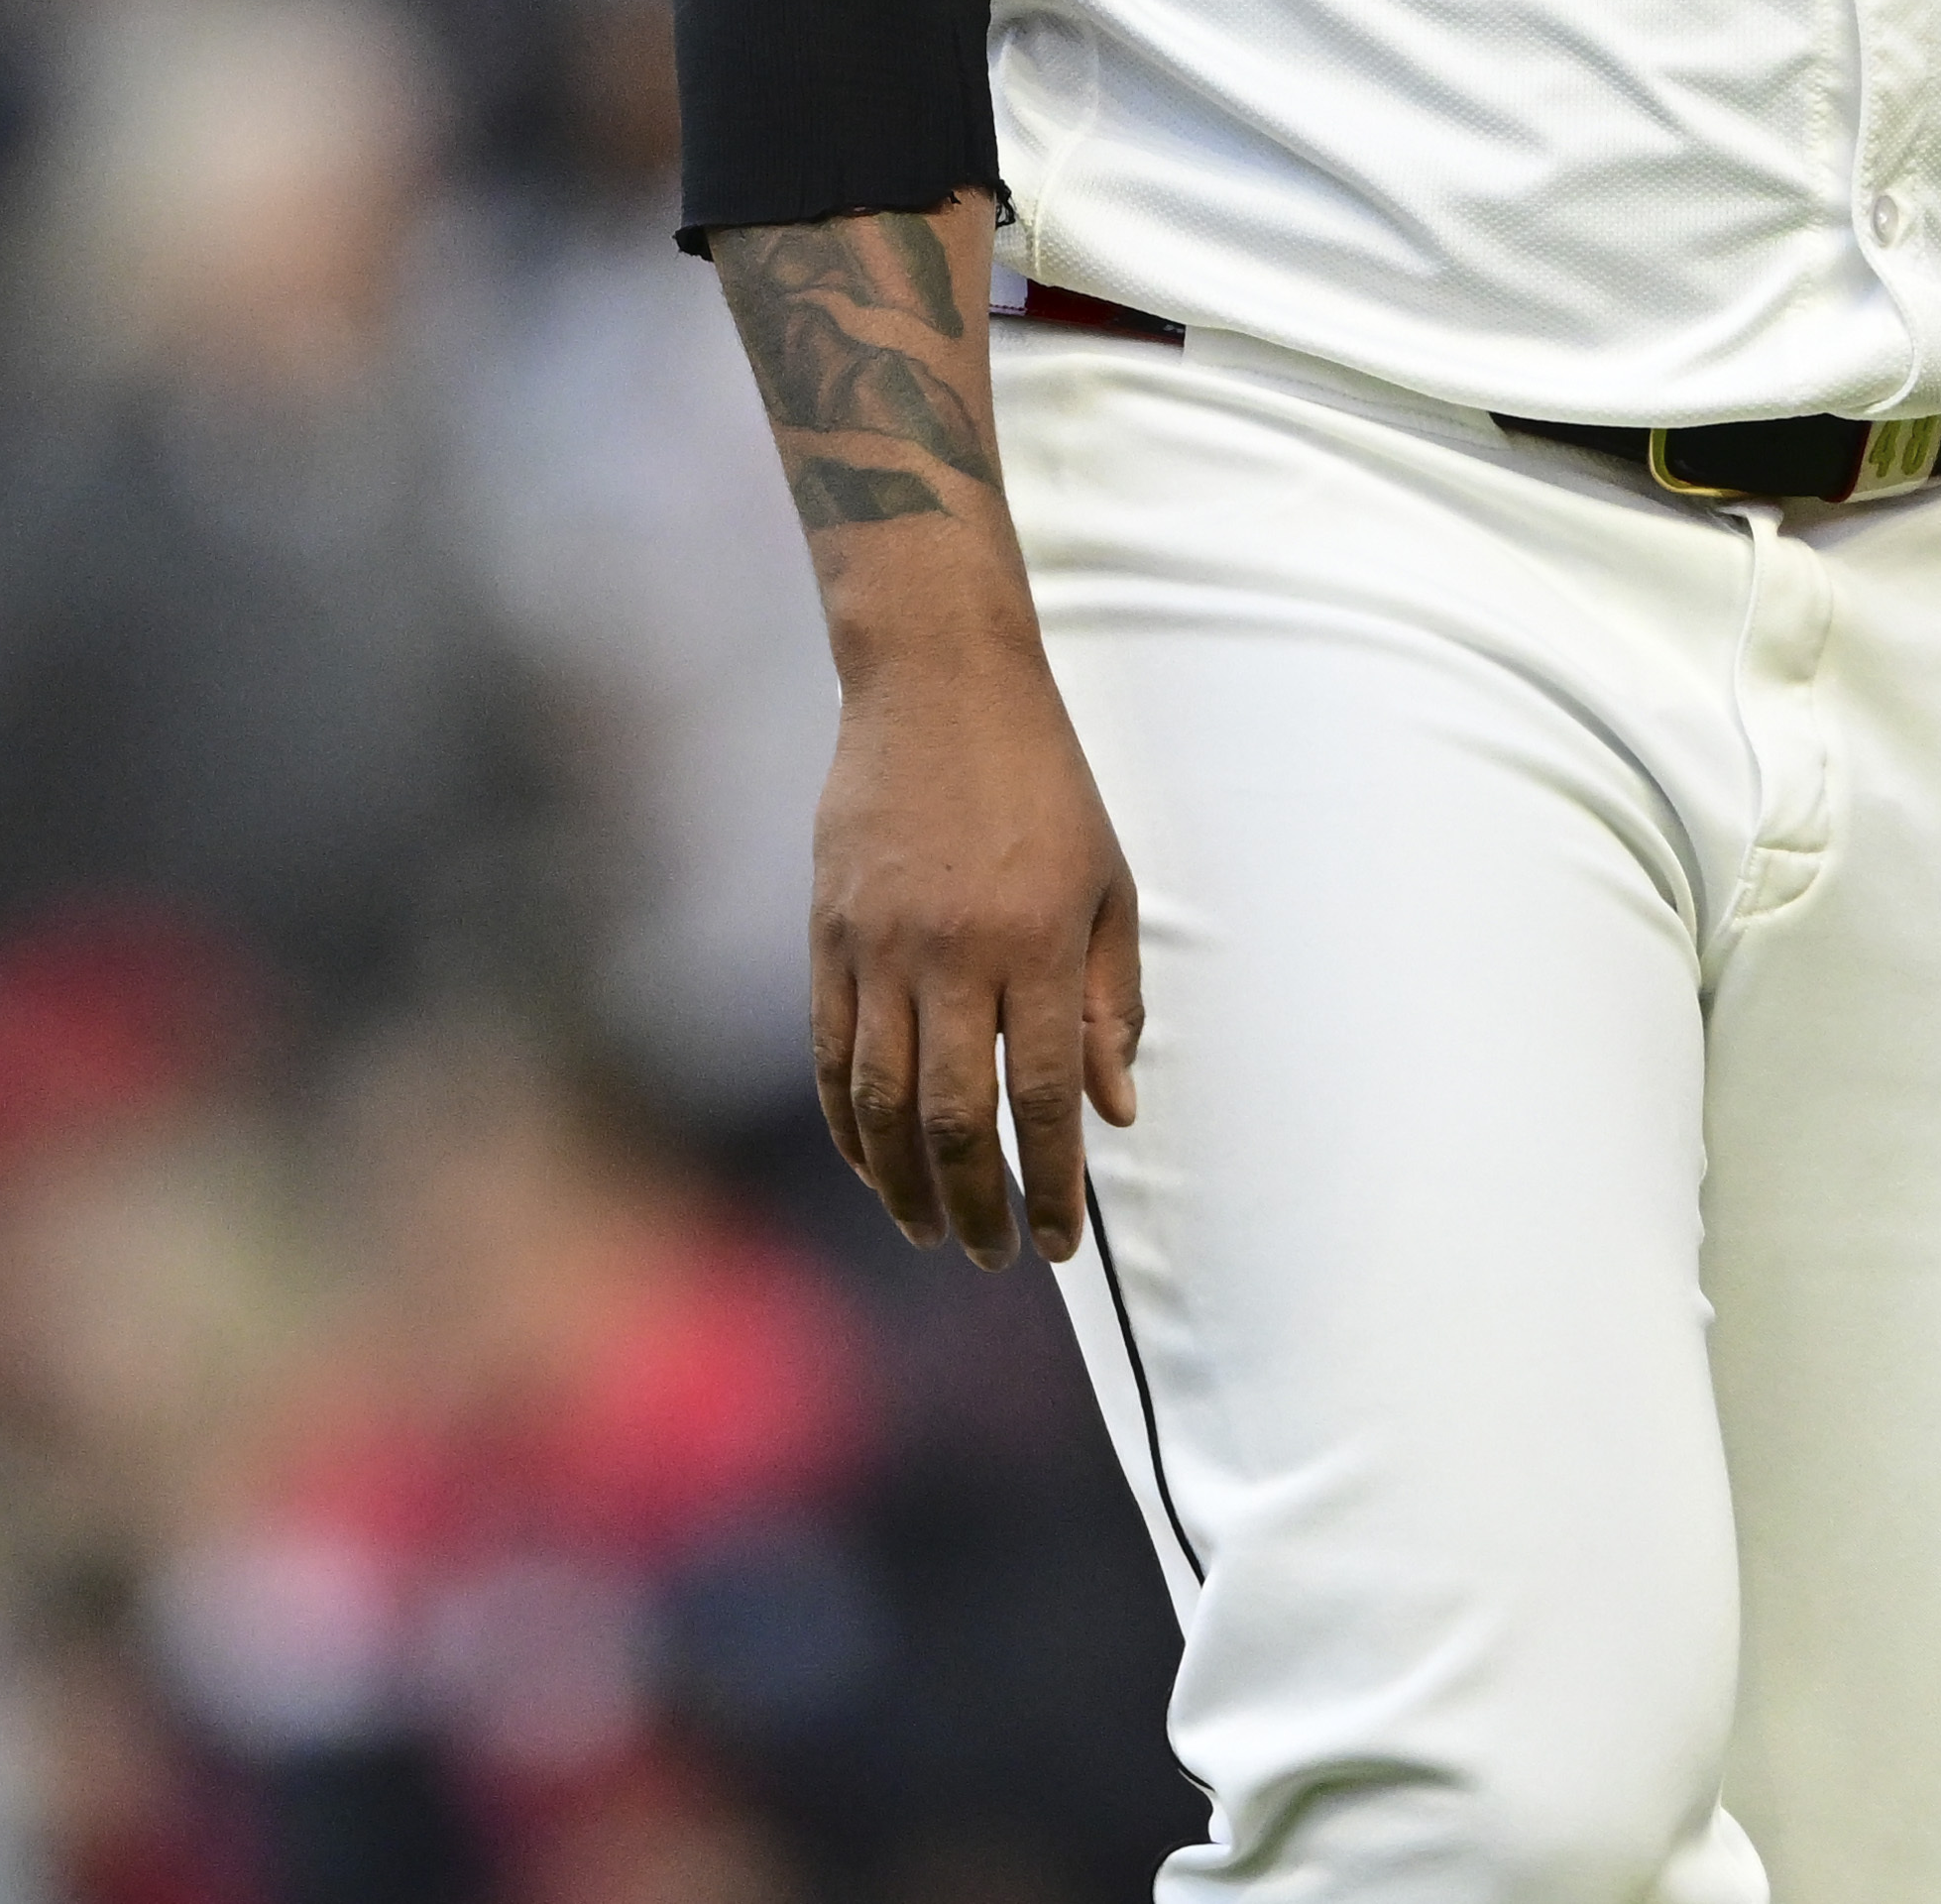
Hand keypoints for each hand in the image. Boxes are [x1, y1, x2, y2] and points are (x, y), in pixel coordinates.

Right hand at [808, 556, 1142, 1264]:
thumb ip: (1112, 1004)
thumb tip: (1113, 1113)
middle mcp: (955, 953)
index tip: (1058, 1241)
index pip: (1045, 1096)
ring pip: (881, 1101)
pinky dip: (849, 1122)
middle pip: (954, 1118)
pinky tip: (871, 1162)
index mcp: (1039, 943)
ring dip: (903, 1182)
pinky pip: (831, 1053)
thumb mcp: (1108, 884)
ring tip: (930, 1229)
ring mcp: (879, 946)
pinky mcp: (827, 934)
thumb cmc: (1042, 785)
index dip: (1052, 1182)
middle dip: (975, 1205)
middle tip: (992, 1255)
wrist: (938, 684)